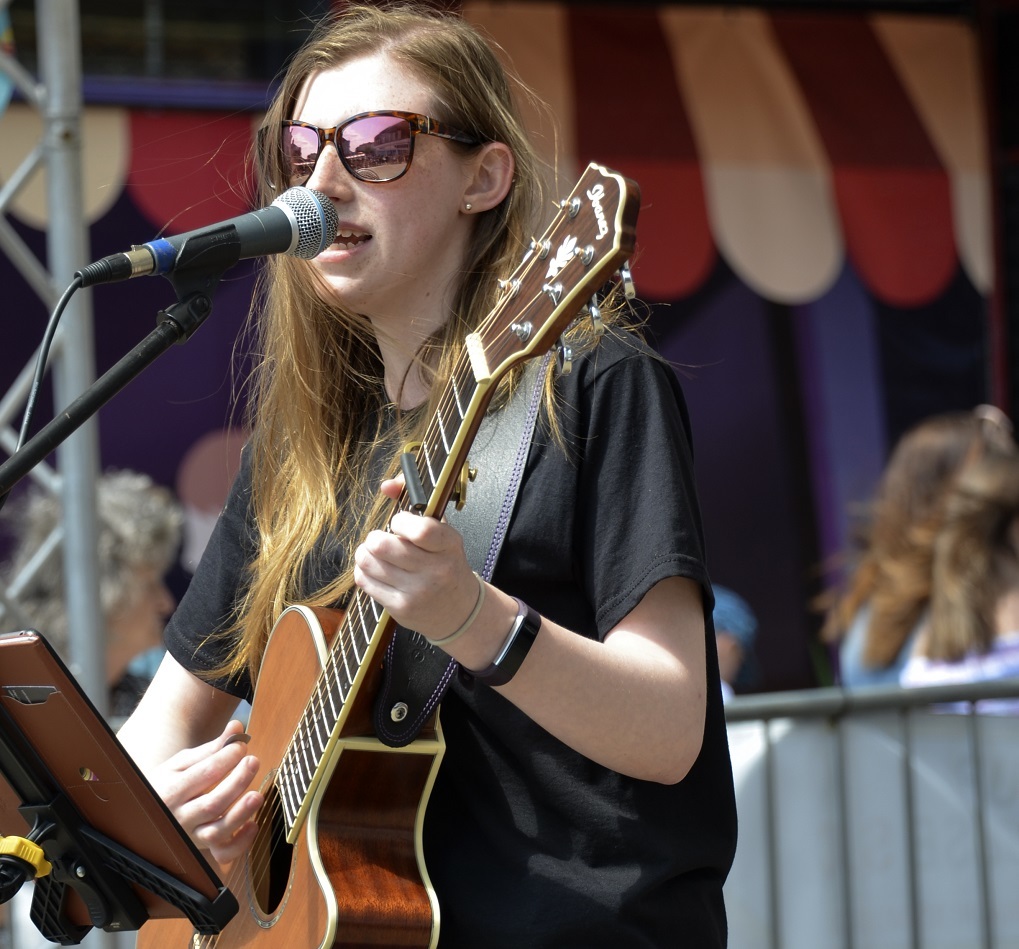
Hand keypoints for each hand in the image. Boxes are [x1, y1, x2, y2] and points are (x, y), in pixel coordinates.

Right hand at [147, 719, 262, 865]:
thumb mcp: (181, 763)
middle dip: (237, 781)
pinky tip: (253, 824)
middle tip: (253, 761)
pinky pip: (223, 853)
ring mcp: (191, 836)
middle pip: (213, 803)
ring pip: (218, 830)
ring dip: (241, 813)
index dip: (227, 758)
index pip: (205, 774)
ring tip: (258, 795)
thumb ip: (211, 748)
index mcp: (171, 790)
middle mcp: (179, 817)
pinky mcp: (202, 849)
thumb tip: (237, 728)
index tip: (241, 745)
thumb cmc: (167, 783)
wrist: (145, 814)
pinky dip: (240, 843)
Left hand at [352, 477, 479, 640]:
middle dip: (374, 538)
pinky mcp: (400, 608)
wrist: (459, 609)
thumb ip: (417, 500)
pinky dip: (364, 571)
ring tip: (375, 553)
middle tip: (381, 539)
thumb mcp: (443, 531)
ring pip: (368, 562)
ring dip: (365, 553)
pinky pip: (364, 581)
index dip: (400, 521)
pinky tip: (376, 570)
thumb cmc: (446, 563)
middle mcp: (435, 570)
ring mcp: (417, 592)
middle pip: (383, 546)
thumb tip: (387, 485)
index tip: (400, 523)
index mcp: (449, 546)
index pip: (420, 531)